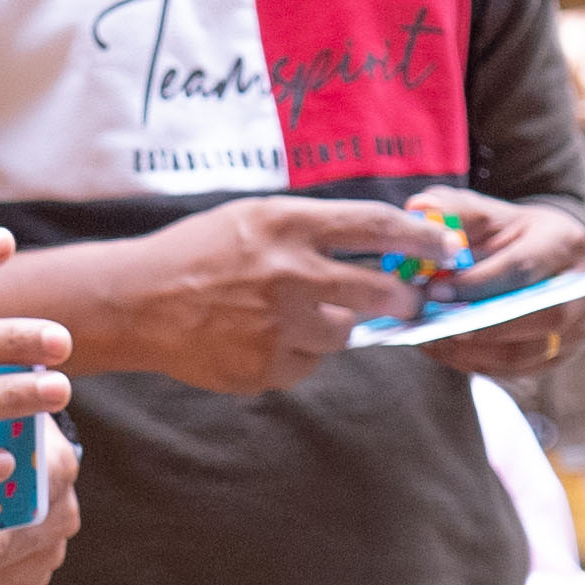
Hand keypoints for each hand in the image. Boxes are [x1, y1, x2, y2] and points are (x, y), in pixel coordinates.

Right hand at [108, 196, 428, 392]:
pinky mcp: (267, 367)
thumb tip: (380, 242)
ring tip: (290, 314)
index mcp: (287, 224)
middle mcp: (289, 273)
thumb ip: (312, 229)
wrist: (137, 301)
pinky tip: (259, 336)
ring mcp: (279, 325)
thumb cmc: (198, 252)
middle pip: (379, 290)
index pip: (376, 226)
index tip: (447, 247)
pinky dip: (296, 352)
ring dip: (333, 325)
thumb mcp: (253, 217)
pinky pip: (307, 363)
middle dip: (402, 297)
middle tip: (406, 298)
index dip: (421, 237)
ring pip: (343, 333)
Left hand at [410, 188, 584, 378]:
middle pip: (534, 318)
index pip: (521, 269)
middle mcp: (581, 288)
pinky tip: (443, 351)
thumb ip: (455, 212)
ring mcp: (577, 327)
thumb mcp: (489, 213)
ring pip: (524, 353)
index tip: (434, 292)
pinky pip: (516, 369)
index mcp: (564, 243)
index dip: (476, 285)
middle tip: (430, 327)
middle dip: (477, 327)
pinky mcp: (562, 354)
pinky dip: (476, 363)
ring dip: (470, 352)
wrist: (548, 256)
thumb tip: (419, 210)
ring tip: (429, 341)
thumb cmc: (513, 233)